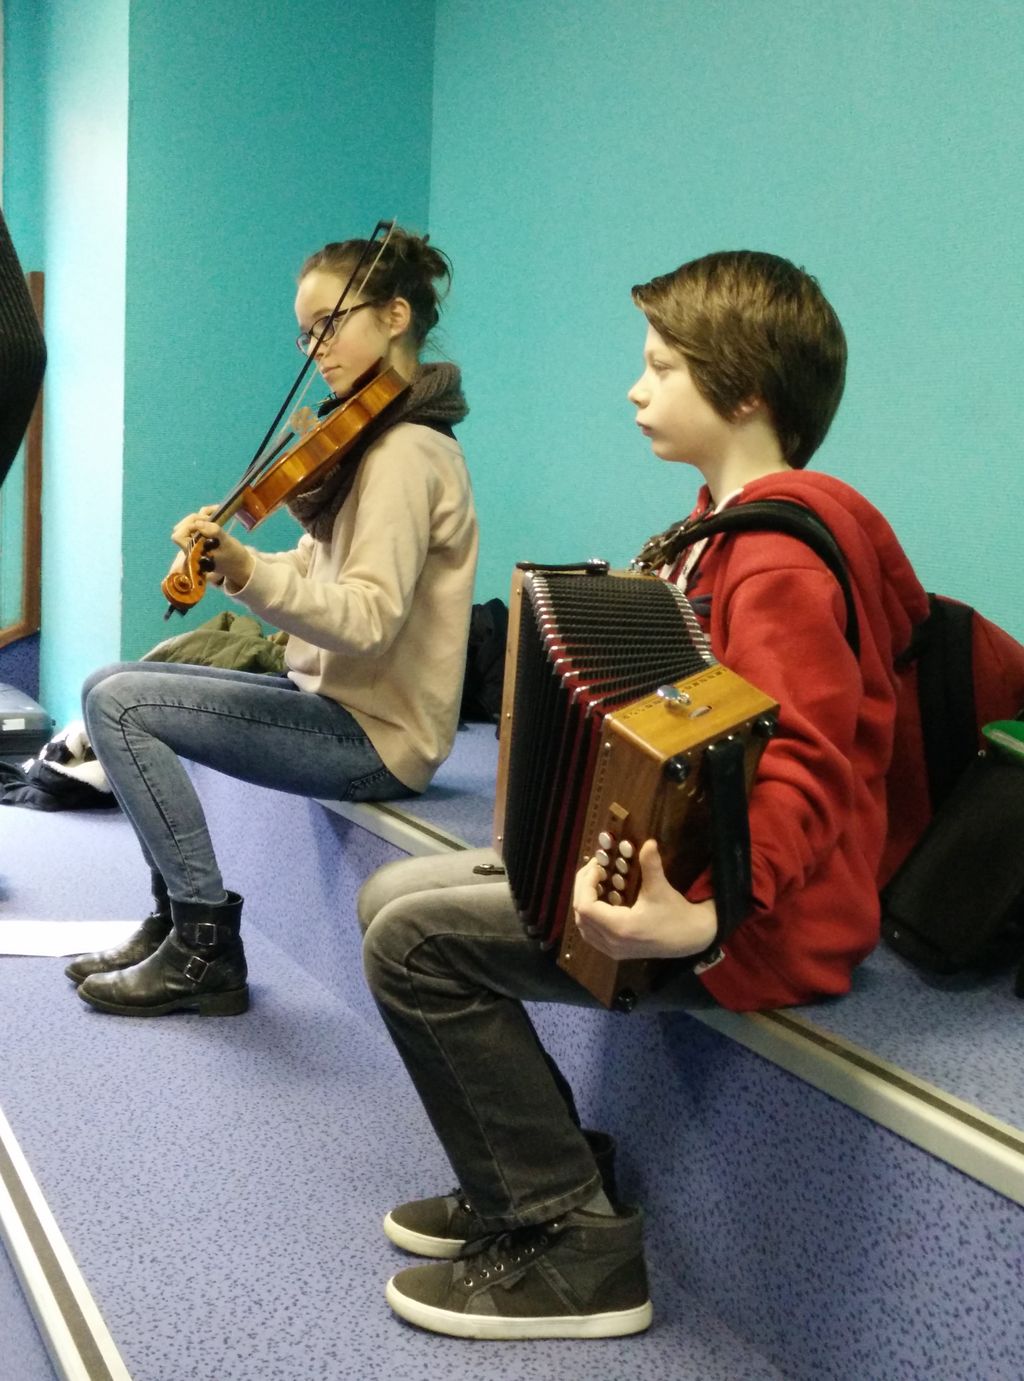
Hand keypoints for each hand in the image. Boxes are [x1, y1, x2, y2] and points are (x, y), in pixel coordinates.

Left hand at [170, 507, 254, 588]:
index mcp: (193, 552)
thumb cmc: (234, 557)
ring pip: (189, 522)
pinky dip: (206, 514)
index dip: (188, 526)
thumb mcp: (227, 544)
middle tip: (209, 518)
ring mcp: (196, 541)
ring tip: (216, 511)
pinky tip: (217, 510)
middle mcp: (191, 547)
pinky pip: (199, 522)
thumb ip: (214, 532)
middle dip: (194, 519)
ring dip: (201, 515)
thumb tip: (198, 522)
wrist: (240, 564)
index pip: (179, 536)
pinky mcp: (203, 536)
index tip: (205, 523)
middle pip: (181, 528)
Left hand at [572, 839, 717, 960]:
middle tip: (594, 869)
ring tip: (595, 883)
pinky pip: (591, 934)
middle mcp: (612, 942)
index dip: (585, 884)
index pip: (585, 907)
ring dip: (584, 903)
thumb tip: (648, 842)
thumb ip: (651, 865)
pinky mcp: (616, 952)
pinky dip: (589, 917)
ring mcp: (613, 950)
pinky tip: (600, 901)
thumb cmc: (676, 914)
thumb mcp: (661, 888)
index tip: (598, 867)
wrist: (692, 938)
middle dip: (583, 889)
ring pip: (583, 926)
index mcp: (620, 927)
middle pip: (580, 915)